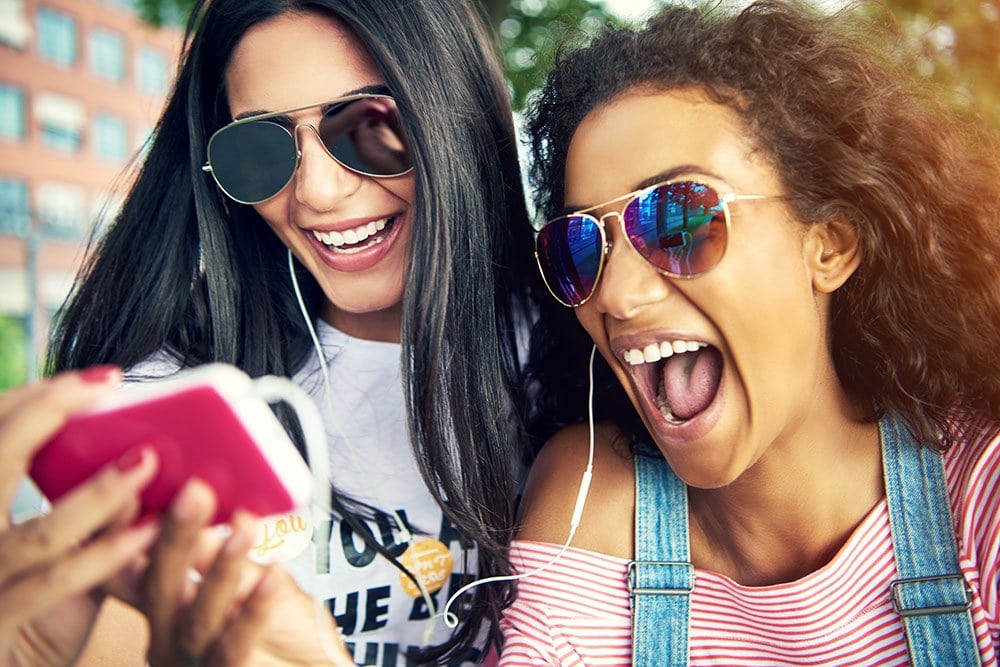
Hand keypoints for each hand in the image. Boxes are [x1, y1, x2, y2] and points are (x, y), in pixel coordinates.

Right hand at [0, 369, 160, 666]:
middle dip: (44, 414)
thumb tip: (143, 454)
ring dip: (98, 495)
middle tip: (106, 387)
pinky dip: (105, 553)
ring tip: (146, 462)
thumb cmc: (31, 597)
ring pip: (38, 532)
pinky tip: (147, 531)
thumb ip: (81, 504)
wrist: (4, 666)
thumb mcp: (47, 540)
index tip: (95, 380)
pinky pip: (56, 582)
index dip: (32, 399)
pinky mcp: (2, 618)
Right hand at [142, 481, 352, 665]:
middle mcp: (168, 639)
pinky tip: (273, 577)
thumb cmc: (283, 638)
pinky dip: (254, 610)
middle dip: (176, 537)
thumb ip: (222, 553)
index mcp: (166, 611)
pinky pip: (234, 646)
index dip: (130, 531)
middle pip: (159, 586)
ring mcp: (192, 662)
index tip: (136, 489)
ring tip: (243, 529)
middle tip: (194, 493)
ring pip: (197, 617)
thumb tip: (209, 504)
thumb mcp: (250, 583)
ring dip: (221, 569)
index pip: (135, 567)